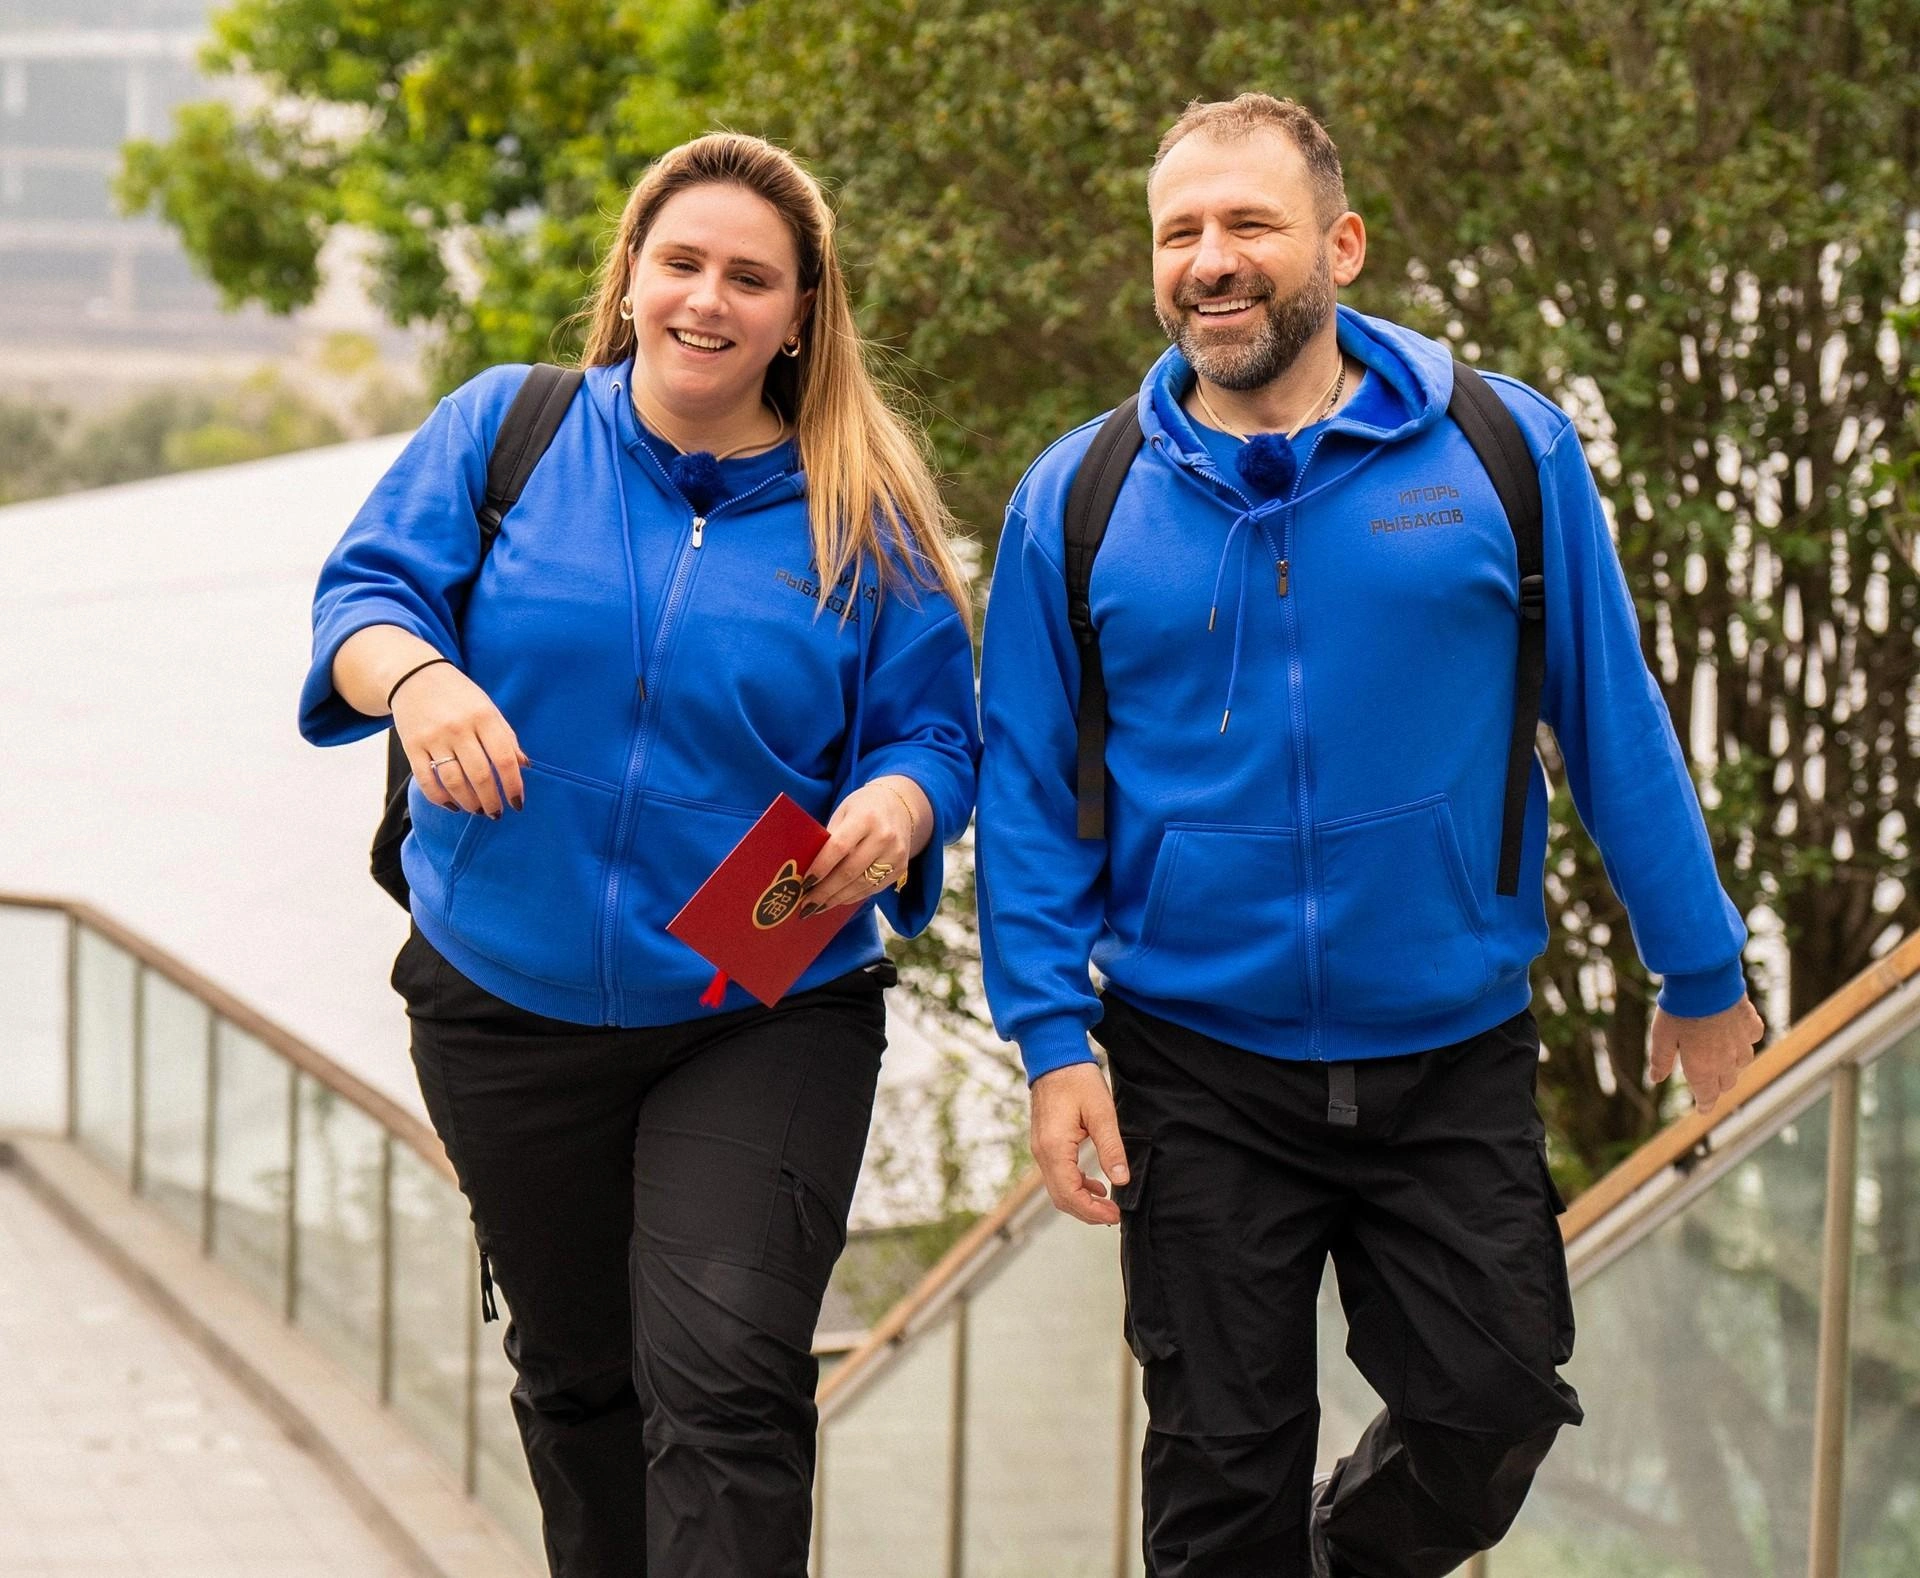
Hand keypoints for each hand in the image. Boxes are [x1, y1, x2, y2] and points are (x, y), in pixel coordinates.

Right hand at [390, 662, 528, 818]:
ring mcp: (433, 738)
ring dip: (469, 802)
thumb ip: (506, 737)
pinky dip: (440, 798)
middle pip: (480, 775)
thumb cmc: (459, 696)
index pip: (504, 759)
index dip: (514, 785)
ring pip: (454, 782)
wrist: (414, 676)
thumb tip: (524, 767)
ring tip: (477, 809)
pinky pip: (426, 780)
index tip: (517, 803)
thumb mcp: (488, 709)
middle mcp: (459, 728)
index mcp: (484, 717)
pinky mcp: (412, 746)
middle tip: (496, 813)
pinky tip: (453, 805)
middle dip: (491, 801)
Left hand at [800, 776, 926, 913]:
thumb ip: (829, 838)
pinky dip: (853, 896)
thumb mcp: (843, 813)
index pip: (839, 847)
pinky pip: (873, 888)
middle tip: (806, 904)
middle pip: (849, 871)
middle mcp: (884, 836)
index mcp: (865, 818)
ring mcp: (895, 854)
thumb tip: (807, 869)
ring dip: (837, 899)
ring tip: (818, 906)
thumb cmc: (863, 808)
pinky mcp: (901, 868)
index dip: (821, 868)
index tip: (804, 884)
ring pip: (861, 884)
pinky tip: (838, 900)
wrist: (900, 805)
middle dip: (825, 891)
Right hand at [1030, 1062, 1128, 1225]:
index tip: (1115, 1215)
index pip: (1069, 1194)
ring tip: (1108, 1205)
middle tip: (1114, 1215)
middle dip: (1087, 1212)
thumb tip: (1121, 1179)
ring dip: (1081, 1202)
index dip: (1092, 1211)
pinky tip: (1095, 1186)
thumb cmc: (1076, 1080)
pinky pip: (1057, 1175)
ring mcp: (1041, 1149)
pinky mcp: (1045, 1145)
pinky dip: (1075, 1186)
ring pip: (1058, 1189)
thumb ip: (1111, 1148)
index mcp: (1054, 1147)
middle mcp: (1042, 1153)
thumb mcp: (1102, 1112)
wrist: (1054, 1058)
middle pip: (1061, 1198)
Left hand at [1650, 996, 1764, 1114]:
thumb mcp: (1660, 1036)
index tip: (1703, 1109)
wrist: (1705, 982)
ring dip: (1732, 1066)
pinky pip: (1751, 1039)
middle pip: (1727, 1083)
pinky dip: (1745, 1040)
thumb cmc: (1679, 1010)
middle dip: (1716, 1085)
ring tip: (1721, 1060)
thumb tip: (1656, 1079)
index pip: (1707, 1095)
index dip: (1705, 1104)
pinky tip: (1737, 1035)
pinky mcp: (1750, 1025)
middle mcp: (1726, 1060)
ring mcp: (1741, 1043)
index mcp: (1702, 1068)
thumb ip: (1661, 1060)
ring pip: (1742, 1064)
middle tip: (1707, 1082)